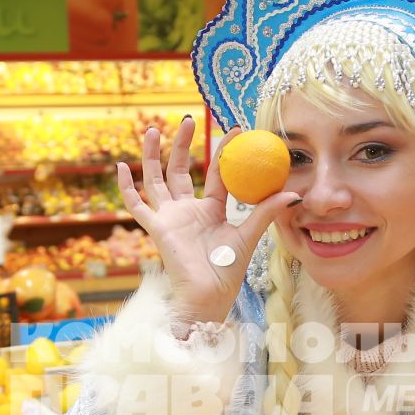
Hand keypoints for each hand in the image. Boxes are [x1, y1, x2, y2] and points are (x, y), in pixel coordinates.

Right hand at [116, 117, 299, 327]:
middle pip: (179, 169)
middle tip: (186, 120)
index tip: (232, 128)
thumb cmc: (228, 270)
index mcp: (210, 210)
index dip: (221, 151)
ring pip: (155, 179)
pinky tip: (119, 167)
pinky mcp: (156, 228)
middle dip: (181, 145)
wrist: (208, 295)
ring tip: (150, 129)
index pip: (215, 173)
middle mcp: (187, 210)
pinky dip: (126, 188)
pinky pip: (136, 205)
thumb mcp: (249, 235)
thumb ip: (266, 211)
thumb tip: (294, 194)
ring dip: (151, 155)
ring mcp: (169, 218)